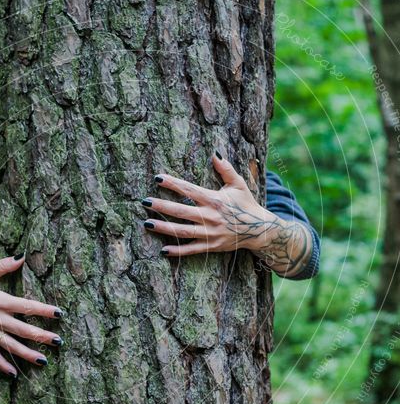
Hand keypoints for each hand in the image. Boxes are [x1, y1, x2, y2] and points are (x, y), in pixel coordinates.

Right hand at [0, 255, 62, 375]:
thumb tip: (23, 256)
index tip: (59, 314)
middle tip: (58, 342)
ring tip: (44, 361)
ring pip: (10, 346)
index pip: (26, 306)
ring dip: (27, 354)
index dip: (43, 310)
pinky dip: (2, 365)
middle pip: (22, 330)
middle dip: (41, 336)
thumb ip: (4, 265)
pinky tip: (14, 374)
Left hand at [141, 154, 312, 276]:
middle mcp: (210, 217)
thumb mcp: (238, 184)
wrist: (259, 229)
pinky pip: (192, 250)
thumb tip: (215, 152)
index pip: (189, 190)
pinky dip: (178, 251)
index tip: (157, 178)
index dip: (173, 184)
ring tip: (146, 223)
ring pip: (183, 231)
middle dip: (162, 206)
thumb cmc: (246, 204)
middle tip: (145, 201)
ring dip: (164, 228)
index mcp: (214, 200)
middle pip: (181, 211)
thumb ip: (226, 169)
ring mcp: (210, 233)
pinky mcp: (211, 246)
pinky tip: (163, 250)